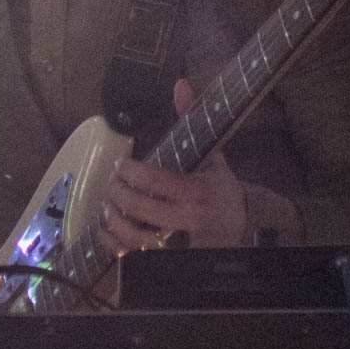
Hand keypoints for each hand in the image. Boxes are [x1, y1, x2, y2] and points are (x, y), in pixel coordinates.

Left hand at [98, 78, 247, 254]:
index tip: (121, 166)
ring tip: (108, 207)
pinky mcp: (171, 263)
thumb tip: (179, 85)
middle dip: (117, 194)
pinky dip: (114, 246)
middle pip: (139, 208)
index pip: (153, 180)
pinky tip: (107, 232)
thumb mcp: (213, 156)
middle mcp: (188, 220)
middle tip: (111, 184)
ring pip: (134, 237)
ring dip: (114, 220)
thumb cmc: (222, 190)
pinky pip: (134, 259)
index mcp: (196, 192)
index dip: (129, 172)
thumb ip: (193, 119)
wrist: (242, 226)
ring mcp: (179, 246)